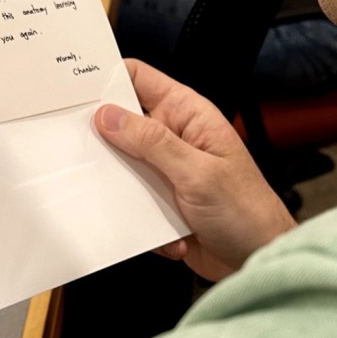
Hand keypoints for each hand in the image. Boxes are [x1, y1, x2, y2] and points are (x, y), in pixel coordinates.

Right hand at [95, 60, 295, 281]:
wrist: (260, 259)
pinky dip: (138, 218)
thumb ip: (152, 142)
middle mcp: (174, 138)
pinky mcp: (159, 202)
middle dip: (103, 139)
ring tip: (135, 202)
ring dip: (123, 187)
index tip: (75, 88)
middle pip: (122, 124)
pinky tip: (170, 233)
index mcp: (187, 115)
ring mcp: (165, 170)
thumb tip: (109, 116)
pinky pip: (129, 202)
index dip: (108, 78)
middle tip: (82, 149)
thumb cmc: (248, 210)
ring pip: (121, 167)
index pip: (139, 79)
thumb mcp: (197, 172)